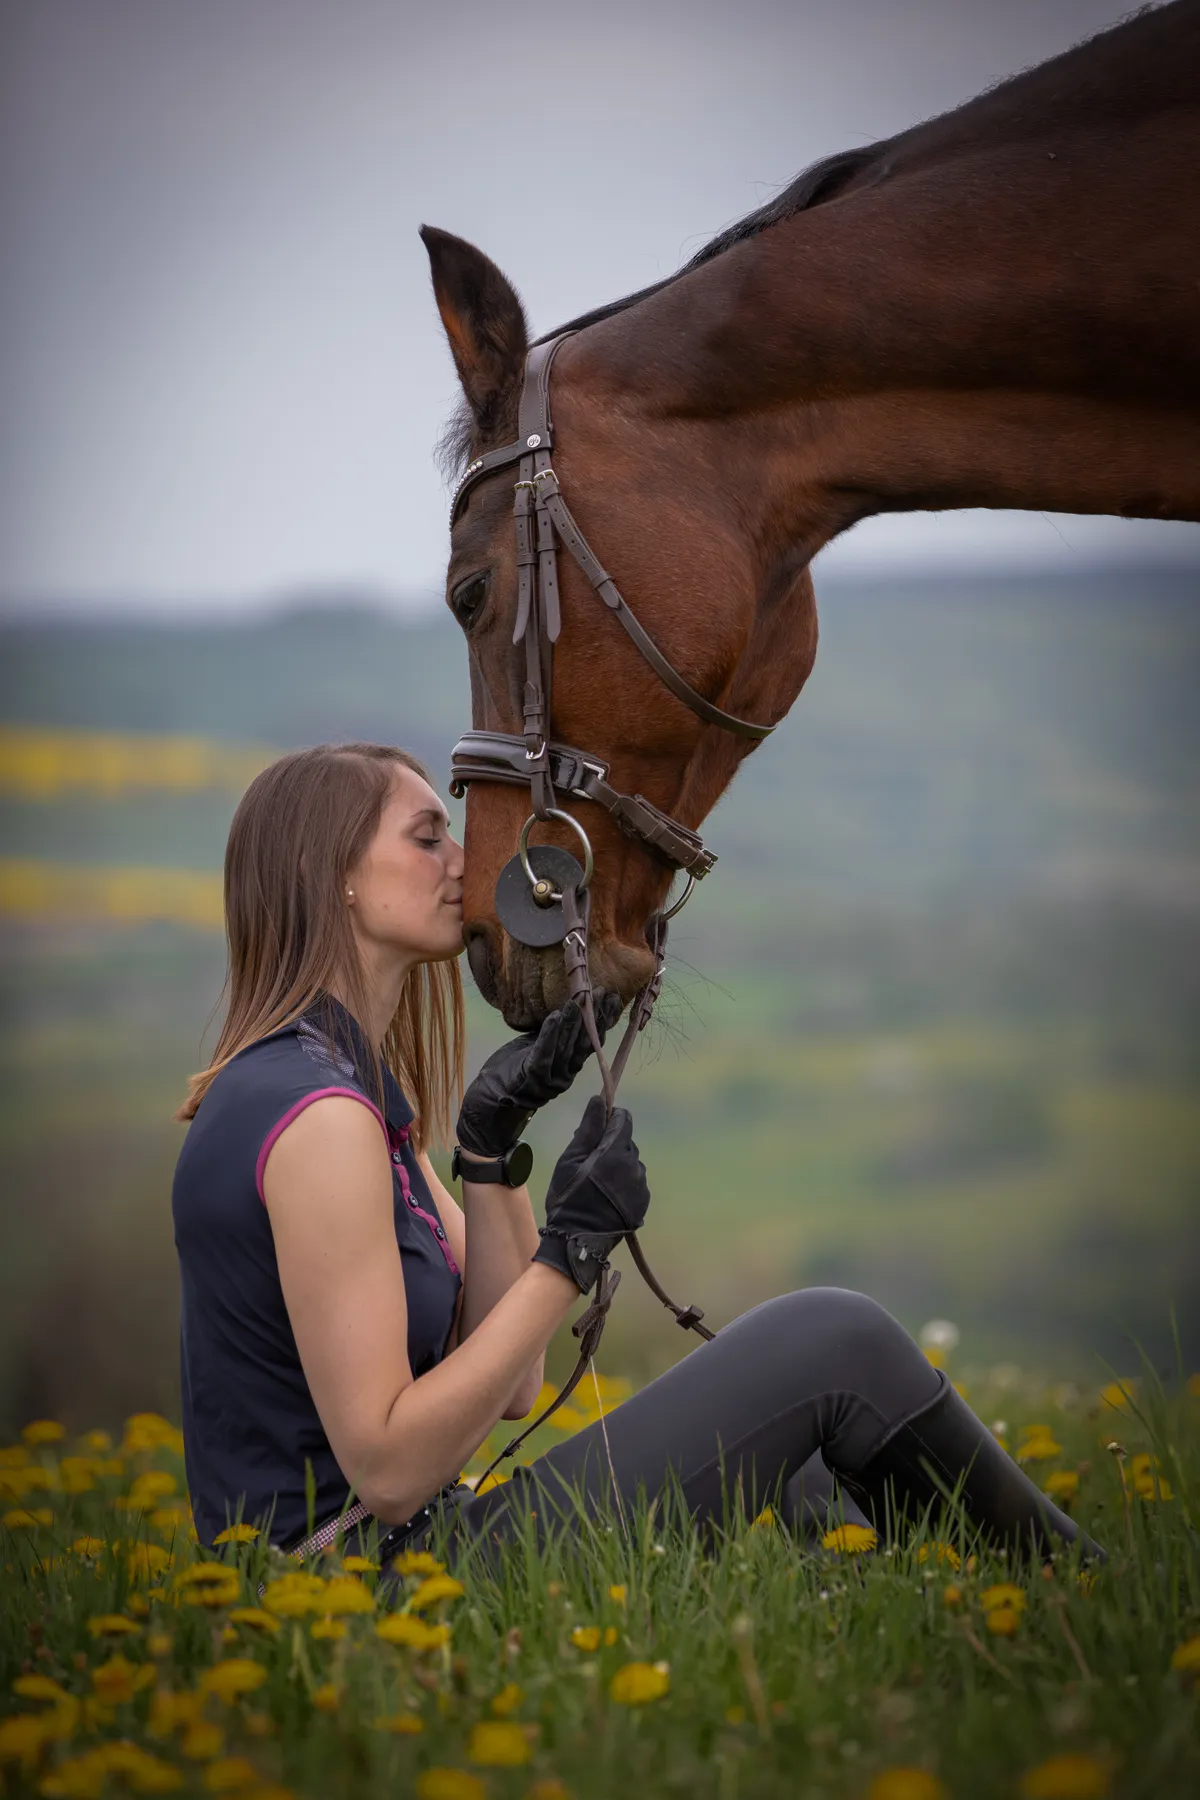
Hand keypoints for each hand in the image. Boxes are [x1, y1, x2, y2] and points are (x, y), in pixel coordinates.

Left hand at [456, 992, 621, 1156]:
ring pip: (565, 1046)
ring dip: (573, 1021)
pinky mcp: (532, 1076)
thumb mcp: (543, 1049)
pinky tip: (555, 1016)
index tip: (614, 999)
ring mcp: (550, 1078)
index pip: (593, 1043)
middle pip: (584, 1043)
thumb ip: (560, 1036)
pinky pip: (544, 1053)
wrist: (491, 1095)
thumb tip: (578, 1007)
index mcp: (570, 1068)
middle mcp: (565, 1075)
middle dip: (594, 1016)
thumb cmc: (516, 1067)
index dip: (604, 1022)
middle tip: (602, 992)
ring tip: (579, 998)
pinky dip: (550, 1034)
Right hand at [532, 1096, 650, 1292]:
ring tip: (598, 1183)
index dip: (610, 1120)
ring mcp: (641, 1186)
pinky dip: (624, 1184)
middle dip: (611, 1146)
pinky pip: (635, 1183)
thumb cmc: (569, 1197)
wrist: (577, 1241)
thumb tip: (599, 1100)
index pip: (623, 1120)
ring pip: (631, 1164)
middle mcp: (634, 1165)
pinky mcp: (642, 1203)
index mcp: (616, 1151)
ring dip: (618, 1166)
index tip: (597, 1131)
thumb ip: (588, 1128)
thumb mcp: (571, 1159)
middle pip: (627, 1143)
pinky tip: (607, 1197)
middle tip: (590, 1162)